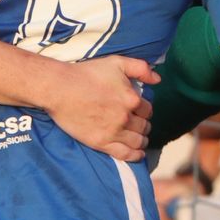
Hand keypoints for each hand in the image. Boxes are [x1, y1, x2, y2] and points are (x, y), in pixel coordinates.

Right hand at [45, 56, 159, 162]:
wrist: (60, 89)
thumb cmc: (87, 73)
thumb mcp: (116, 63)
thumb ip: (140, 68)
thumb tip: (158, 79)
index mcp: (131, 99)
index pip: (147, 109)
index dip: (145, 109)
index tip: (140, 110)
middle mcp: (125, 118)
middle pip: (144, 127)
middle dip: (144, 125)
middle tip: (140, 124)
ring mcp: (113, 132)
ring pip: (137, 142)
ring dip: (142, 140)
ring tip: (140, 139)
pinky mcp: (101, 143)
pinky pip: (125, 155)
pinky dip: (135, 156)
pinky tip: (138, 154)